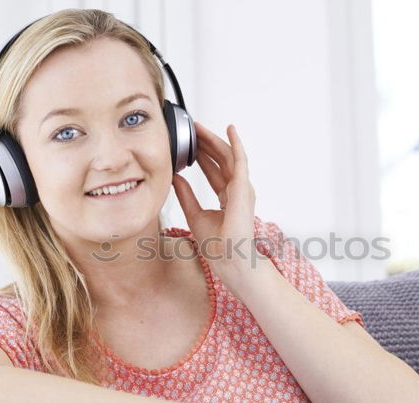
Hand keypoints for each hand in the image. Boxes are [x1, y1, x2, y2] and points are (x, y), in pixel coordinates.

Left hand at [171, 121, 256, 278]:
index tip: (190, 145)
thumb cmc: (218, 245)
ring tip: (201, 128)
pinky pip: (240, 160)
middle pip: (221, 160)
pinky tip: (230, 130)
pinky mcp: (243, 187)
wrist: (228, 258)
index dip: (203, 156)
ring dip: (215, 140)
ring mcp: (242, 188)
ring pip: (228, 156)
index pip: (215, 171)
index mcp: (228, 198)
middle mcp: (237, 191)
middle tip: (193, 130)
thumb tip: (175, 178)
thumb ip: (186, 194)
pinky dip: (236, 143)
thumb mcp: (194, 214)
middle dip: (207, 144)